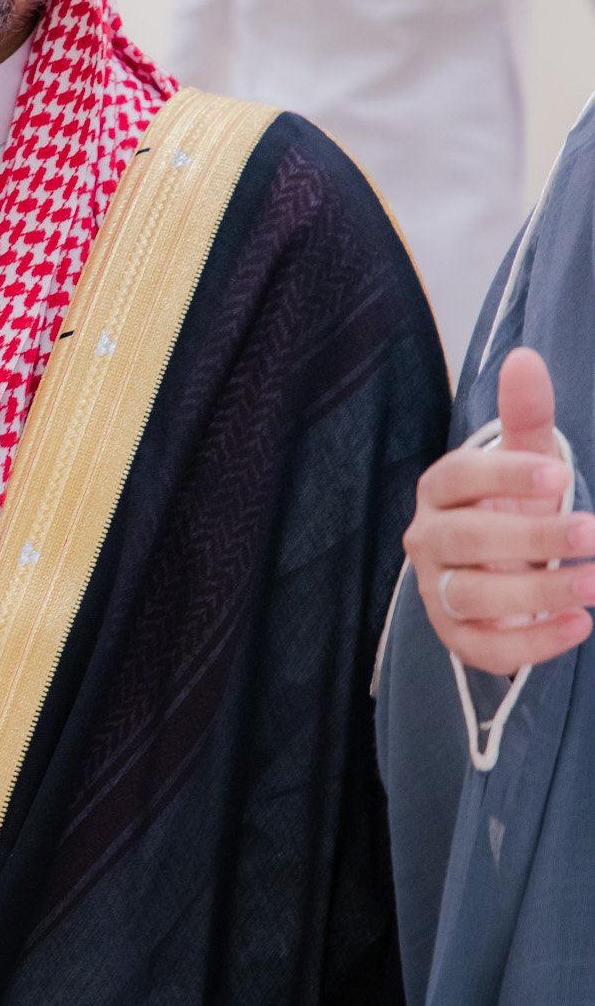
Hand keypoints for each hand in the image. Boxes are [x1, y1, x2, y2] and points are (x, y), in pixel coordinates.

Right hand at [404, 347, 594, 672]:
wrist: (504, 567)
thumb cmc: (514, 506)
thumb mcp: (526, 459)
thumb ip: (525, 415)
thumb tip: (524, 358)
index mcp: (439, 489)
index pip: (460, 477)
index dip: (506, 477)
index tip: (562, 476)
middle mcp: (427, 540)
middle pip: (466, 539)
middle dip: (532, 539)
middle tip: (594, 533)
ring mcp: (436, 591)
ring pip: (471, 595)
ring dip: (536, 595)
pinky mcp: (456, 635)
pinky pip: (482, 647)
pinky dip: (530, 644)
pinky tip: (578, 626)